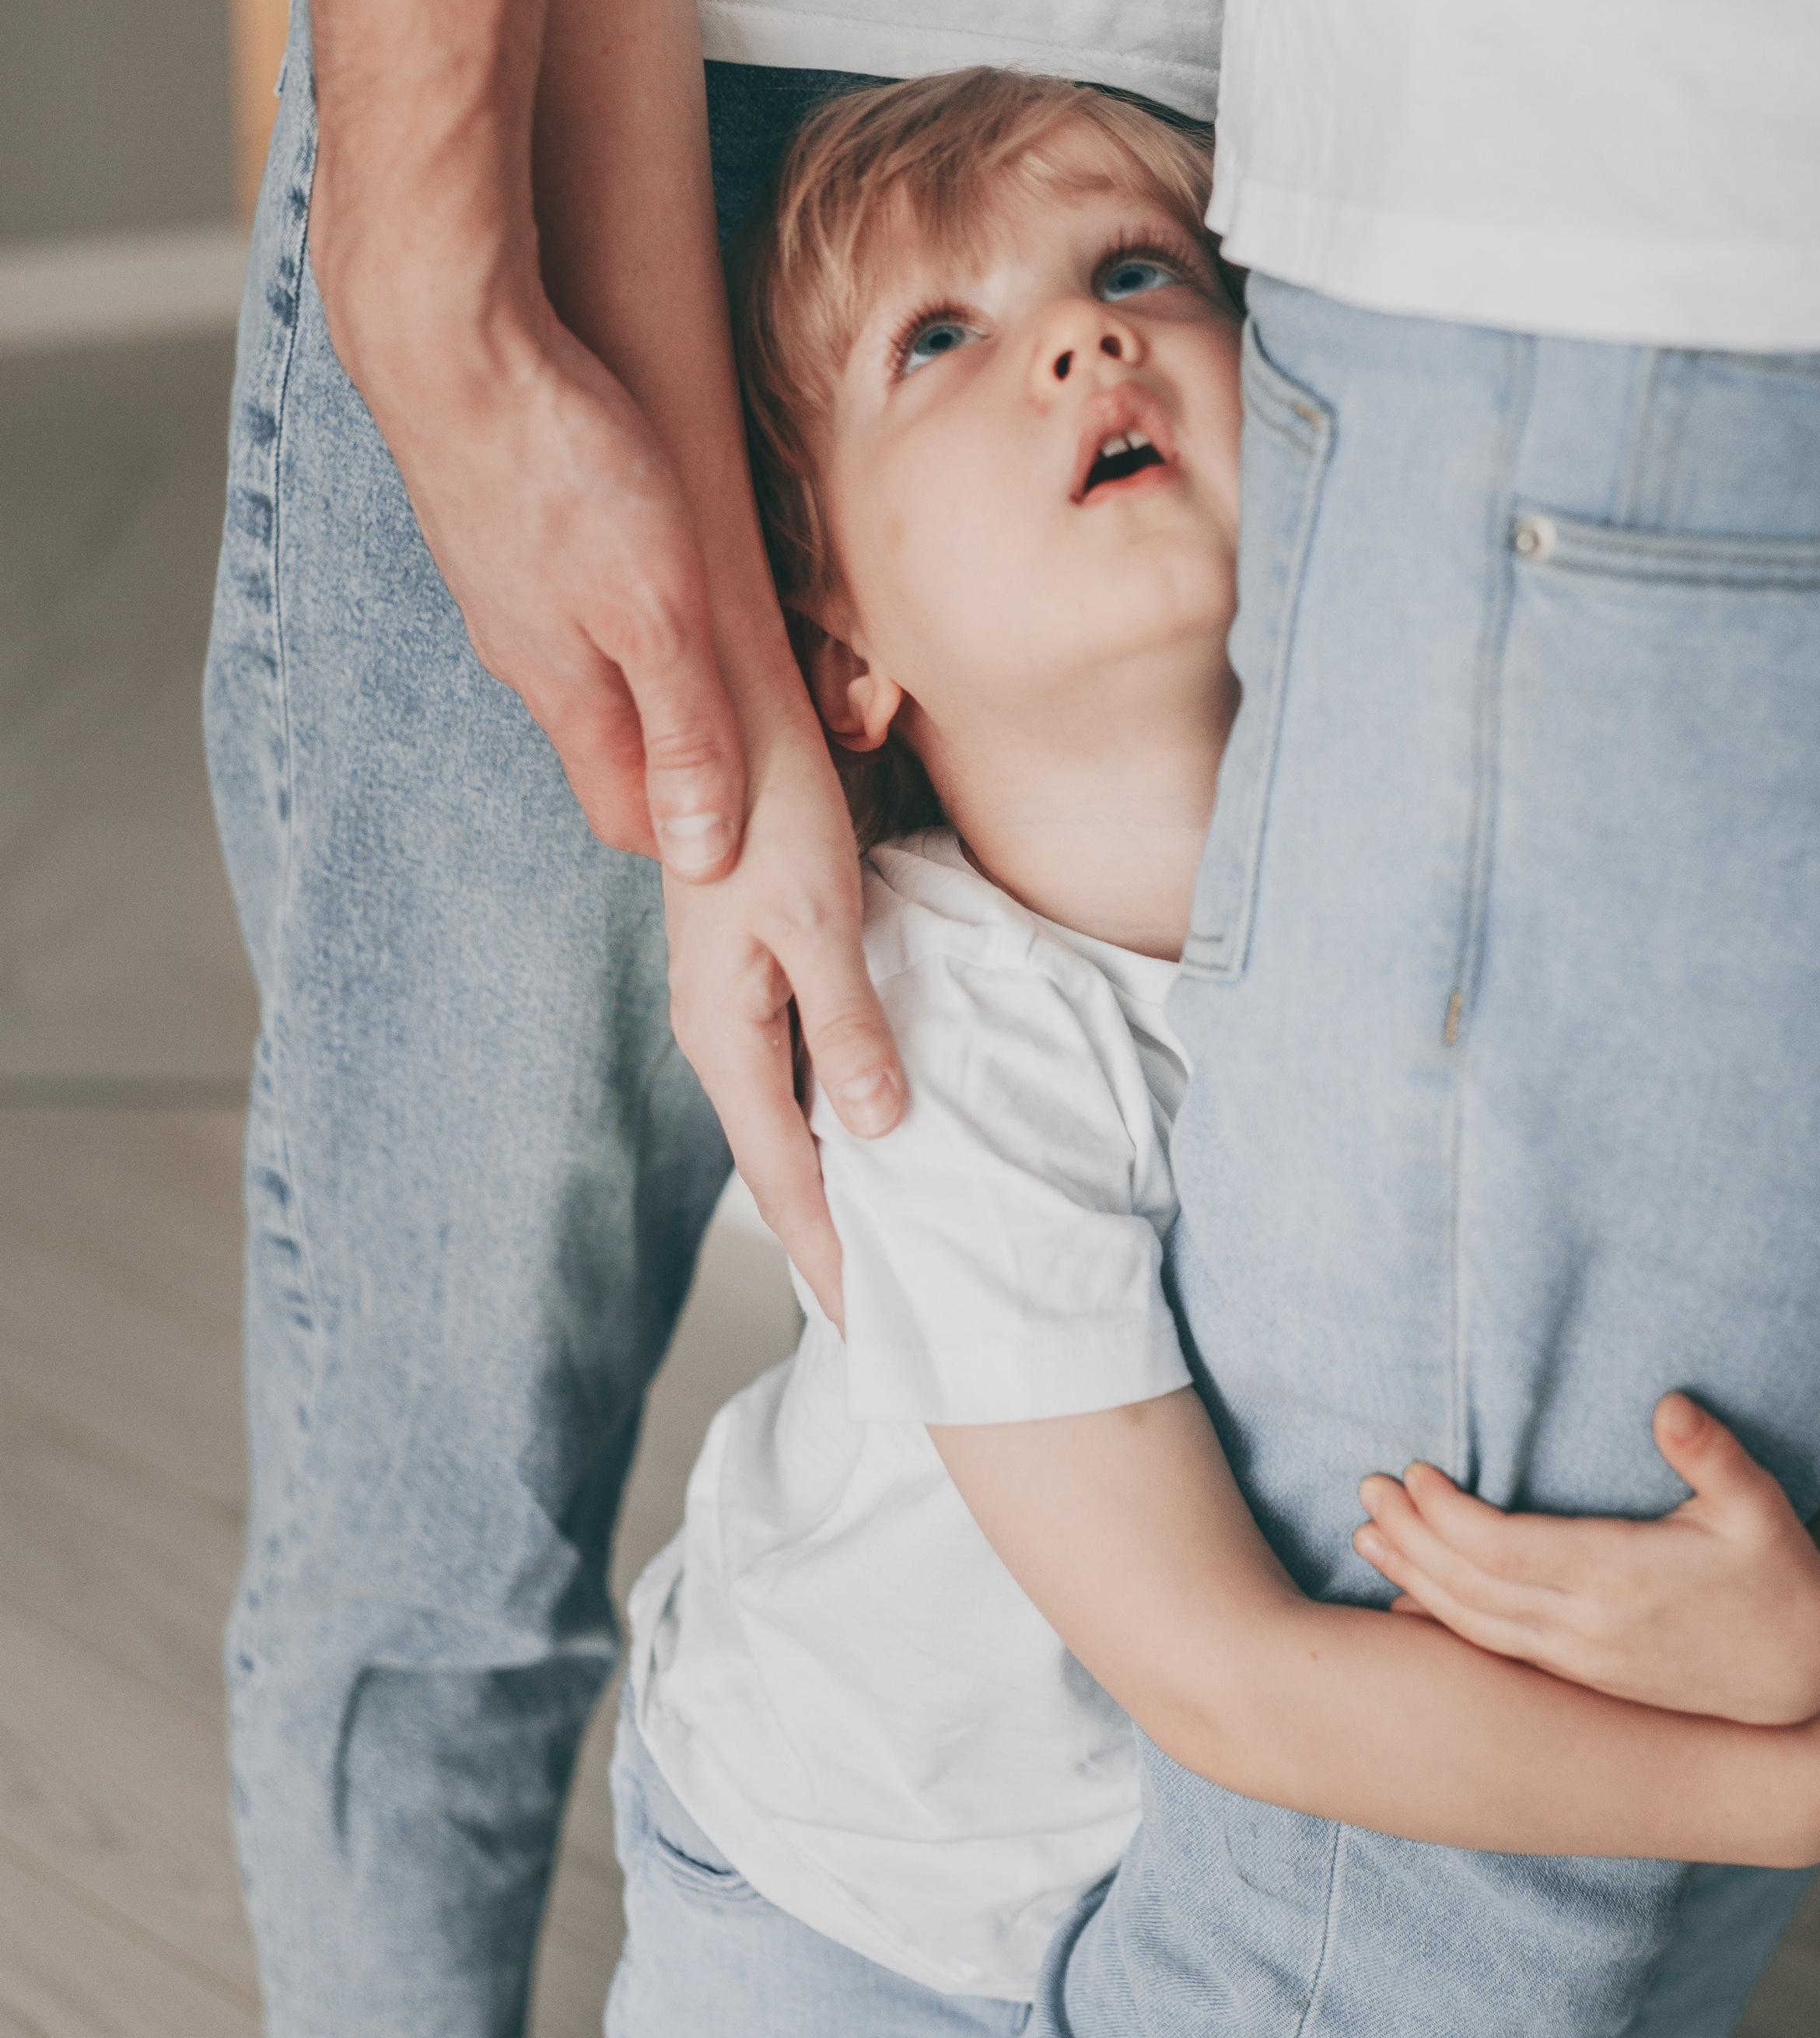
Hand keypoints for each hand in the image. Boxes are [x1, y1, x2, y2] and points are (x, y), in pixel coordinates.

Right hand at [320, 221, 745, 881]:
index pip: (624, 812)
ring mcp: (501, 583)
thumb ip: (685, 730)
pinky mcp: (496, 518)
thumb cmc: (559, 467)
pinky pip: (562, 590)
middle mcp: (520, 650)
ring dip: (647, 673)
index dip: (689, 835)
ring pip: (582, 661)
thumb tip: (705, 856)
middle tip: (758, 740)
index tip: (759, 827)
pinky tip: (646, 555)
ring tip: (715, 648)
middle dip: (675, 757)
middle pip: (607, 740)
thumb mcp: (658, 614)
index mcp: (562, 692)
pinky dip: (614, 601)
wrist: (446, 338)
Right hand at [663, 689, 906, 1313]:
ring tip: (882, 1243)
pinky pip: (796, 1069)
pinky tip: (867, 1132)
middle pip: (779, 1161)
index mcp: (723, 1032)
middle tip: (883, 1313)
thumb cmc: (769, 801)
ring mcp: (732, 998)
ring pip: (787, 1119)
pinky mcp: (754, 965)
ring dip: (830, 1181)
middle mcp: (718, 1028)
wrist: (719, 709)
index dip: (827, 1254)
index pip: (782, 1178)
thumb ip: (849, 1025)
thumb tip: (877, 1130)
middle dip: (826, 1239)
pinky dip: (832, 1117)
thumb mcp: (821, 917)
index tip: (870, 1328)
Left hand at [1353, 1388, 1819, 1725]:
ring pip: (1476, 1624)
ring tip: (1368, 1535)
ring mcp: (1584, 1659)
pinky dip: (1445, 1626)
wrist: (1811, 1671)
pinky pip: (1497, 1653)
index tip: (1412, 1470)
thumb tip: (1671, 1403)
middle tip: (1366, 1490)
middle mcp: (1591, 1626)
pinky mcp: (1586, 1676)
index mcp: (1621, 1577)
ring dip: (1415, 1580)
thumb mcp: (1761, 1507)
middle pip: (1473, 1586)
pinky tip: (1407, 1608)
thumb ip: (1715, 1455)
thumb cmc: (1783, 1572)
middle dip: (1412, 1538)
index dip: (1447, 1514)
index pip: (1504, 1547)